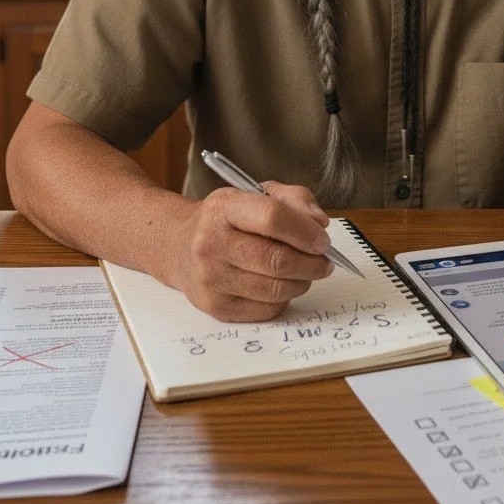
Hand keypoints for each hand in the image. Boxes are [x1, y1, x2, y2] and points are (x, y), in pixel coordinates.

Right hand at [171, 182, 332, 321]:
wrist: (180, 245)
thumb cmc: (227, 219)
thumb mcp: (257, 194)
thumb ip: (295, 199)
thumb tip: (320, 224)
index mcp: (224, 207)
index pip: (273, 217)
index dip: (306, 231)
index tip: (323, 239)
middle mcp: (211, 243)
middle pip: (277, 260)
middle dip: (312, 262)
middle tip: (323, 260)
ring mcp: (211, 278)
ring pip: (276, 289)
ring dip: (303, 281)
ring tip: (306, 271)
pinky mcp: (216, 307)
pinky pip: (267, 310)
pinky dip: (284, 298)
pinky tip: (282, 284)